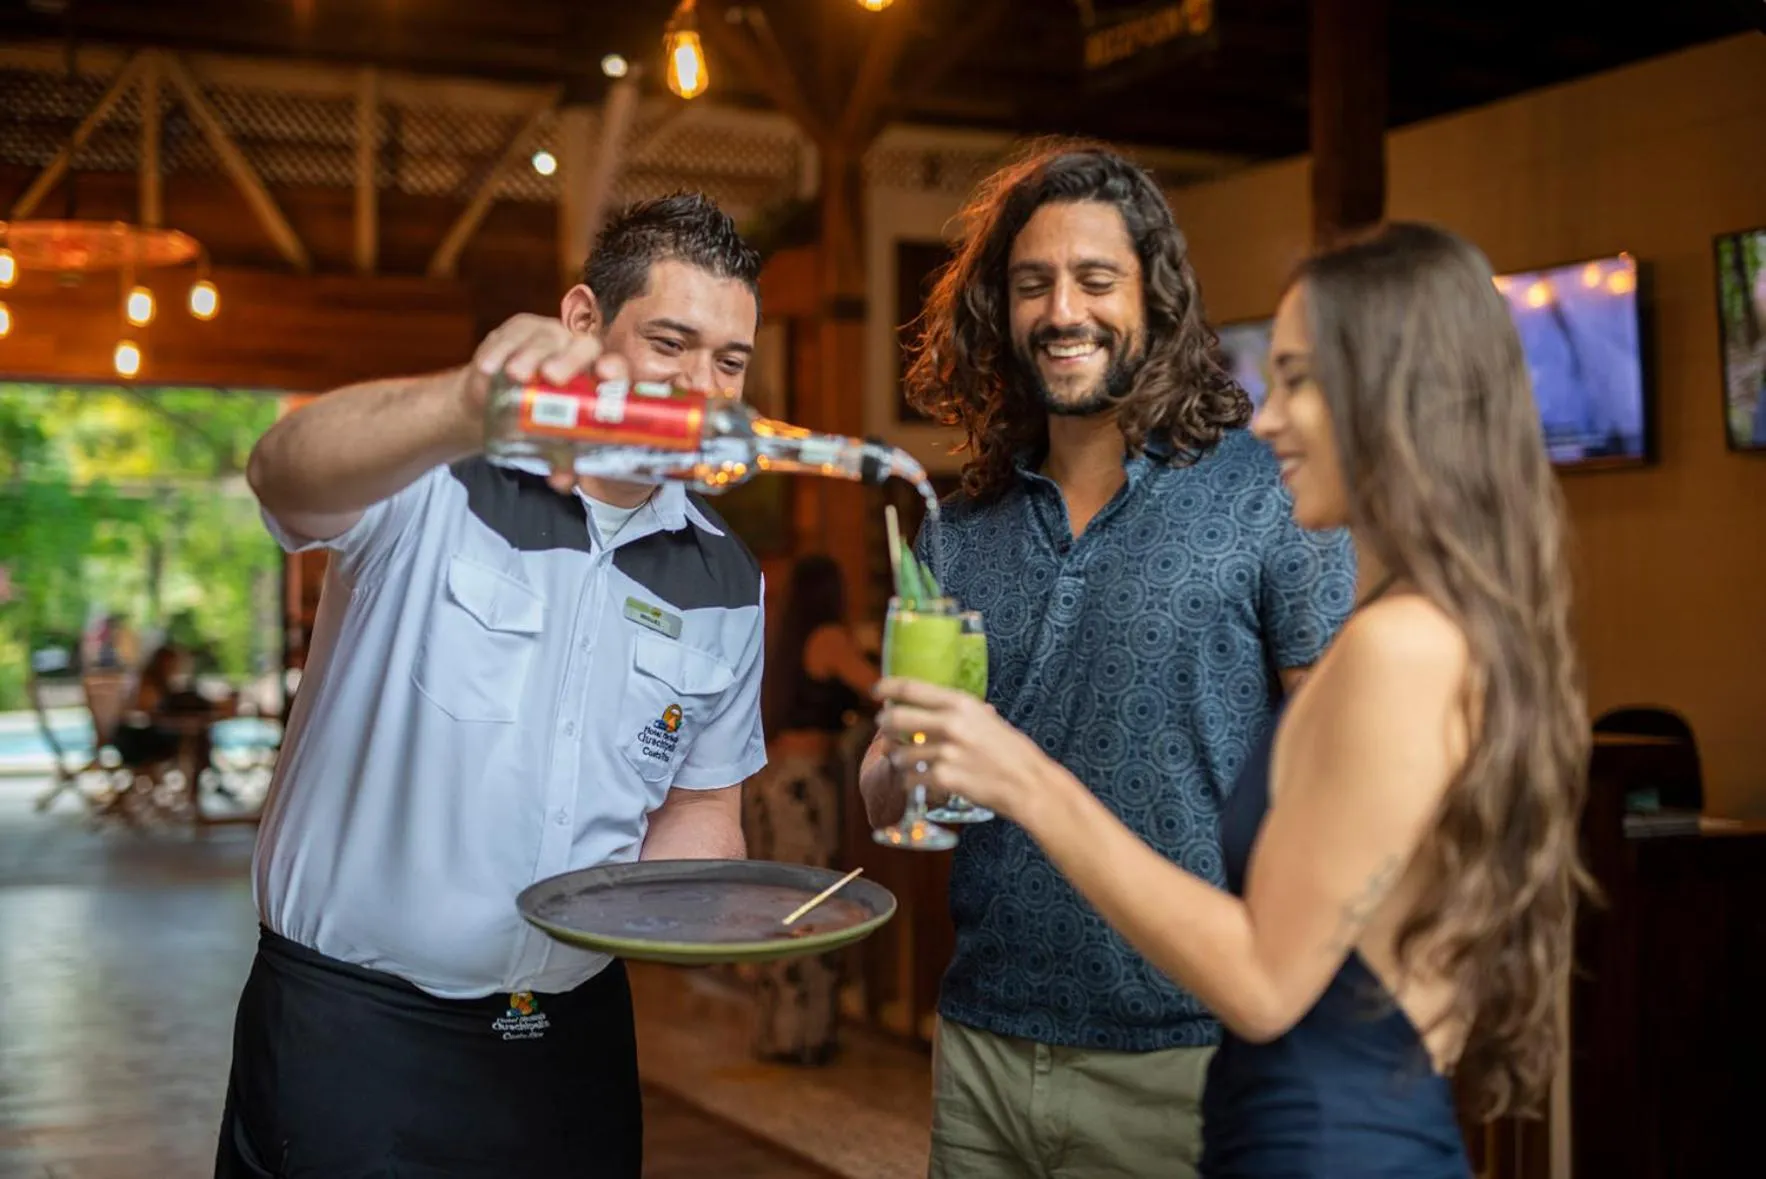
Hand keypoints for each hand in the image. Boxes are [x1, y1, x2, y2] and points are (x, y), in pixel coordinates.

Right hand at [464, 313, 632, 492]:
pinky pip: (512, 333)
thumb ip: (559, 461)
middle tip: (551, 377)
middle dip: (570, 361)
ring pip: (545, 338)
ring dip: (530, 355)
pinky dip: (500, 350)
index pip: (614, 369)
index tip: (607, 376)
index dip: (614, 371)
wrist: (492, 403)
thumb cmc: (533, 423)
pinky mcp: (519, 329)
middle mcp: (578, 352)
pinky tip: (489, 367)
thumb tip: (562, 481)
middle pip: (584, 346)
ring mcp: (549, 336)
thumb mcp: (547, 443)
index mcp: (595, 378)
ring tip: (515, 375)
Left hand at [874, 677, 1060, 823]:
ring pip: (899, 754)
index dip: (887, 687)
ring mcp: (946, 752)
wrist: (1029, 784)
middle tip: (884, 730)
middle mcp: (950, 724)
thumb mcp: (988, 720)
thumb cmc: (1012, 752)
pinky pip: (910, 779)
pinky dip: (910, 782)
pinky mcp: (944, 779)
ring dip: (898, 759)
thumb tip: (934, 706)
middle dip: (883, 725)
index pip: (911, 688)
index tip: (876, 691)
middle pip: (895, 718)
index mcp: (961, 704)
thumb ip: (960, 713)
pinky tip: (918, 782)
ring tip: (907, 762)